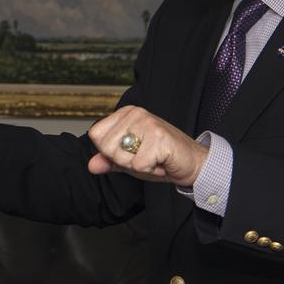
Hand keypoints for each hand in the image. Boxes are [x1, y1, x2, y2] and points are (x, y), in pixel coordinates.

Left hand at [86, 105, 208, 186]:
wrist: (192, 163)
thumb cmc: (161, 159)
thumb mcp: (129, 160)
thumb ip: (110, 160)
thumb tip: (91, 165)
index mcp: (125, 114)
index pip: (96, 135)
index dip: (109, 152)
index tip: (130, 153)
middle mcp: (135, 113)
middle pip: (106, 147)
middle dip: (125, 161)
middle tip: (144, 157)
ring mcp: (147, 123)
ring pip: (120, 156)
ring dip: (138, 166)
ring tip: (153, 159)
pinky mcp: (158, 137)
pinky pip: (138, 165)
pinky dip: (150, 170)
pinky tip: (161, 162)